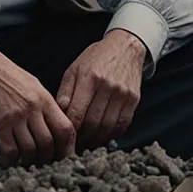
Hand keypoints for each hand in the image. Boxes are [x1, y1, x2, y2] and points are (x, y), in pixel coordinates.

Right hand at [0, 34, 75, 165]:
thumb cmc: (8, 77)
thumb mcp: (34, 87)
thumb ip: (46, 106)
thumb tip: (54, 125)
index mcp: (46, 100)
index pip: (66, 129)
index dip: (68, 147)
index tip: (64, 158)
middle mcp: (34, 109)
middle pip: (49, 142)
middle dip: (47, 158)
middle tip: (43, 164)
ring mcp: (18, 116)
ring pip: (30, 148)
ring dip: (29, 160)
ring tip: (26, 162)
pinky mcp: (1, 122)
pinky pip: (10, 148)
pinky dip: (11, 158)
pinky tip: (9, 159)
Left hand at [57, 29, 145, 149]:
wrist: (125, 47)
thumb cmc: (96, 58)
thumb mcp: (74, 69)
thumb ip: (65, 92)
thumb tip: (58, 115)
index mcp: (89, 78)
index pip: (77, 113)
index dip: (69, 130)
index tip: (64, 137)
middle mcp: (107, 86)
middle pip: (92, 123)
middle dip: (82, 138)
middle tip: (74, 143)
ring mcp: (123, 94)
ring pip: (107, 127)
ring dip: (96, 139)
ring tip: (87, 141)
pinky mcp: (134, 99)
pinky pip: (122, 125)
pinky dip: (111, 134)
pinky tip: (103, 134)